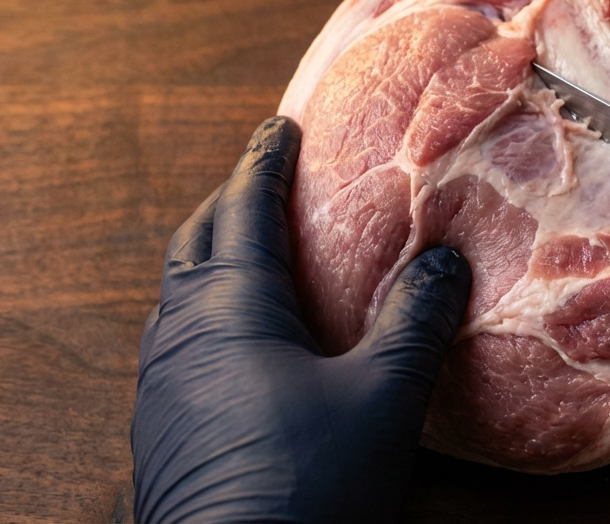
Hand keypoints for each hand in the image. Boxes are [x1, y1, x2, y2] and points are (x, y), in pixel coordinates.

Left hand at [131, 117, 470, 522]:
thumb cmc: (307, 482)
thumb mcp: (382, 396)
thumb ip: (414, 320)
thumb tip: (445, 262)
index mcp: (230, 307)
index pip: (245, 209)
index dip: (265, 162)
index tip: (280, 127)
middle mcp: (183, 332)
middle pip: (196, 241)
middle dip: (232, 201)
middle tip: (270, 178)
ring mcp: (164, 381)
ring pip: (182, 291)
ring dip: (216, 255)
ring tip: (260, 249)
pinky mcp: (165, 422)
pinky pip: (182, 336)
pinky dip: (212, 305)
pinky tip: (248, 336)